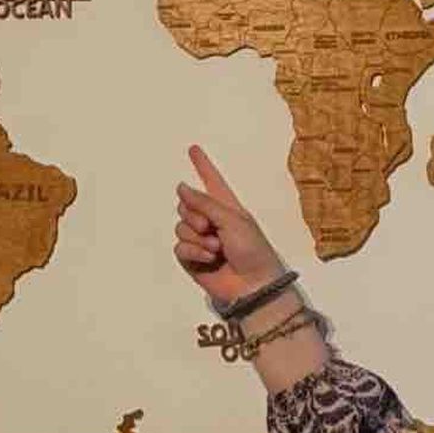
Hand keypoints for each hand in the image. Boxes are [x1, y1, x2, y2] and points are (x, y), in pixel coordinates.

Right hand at [173, 145, 285, 305]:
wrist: (253, 284)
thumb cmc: (253, 250)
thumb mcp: (232, 219)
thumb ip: (205, 202)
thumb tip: (181, 187)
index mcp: (227, 207)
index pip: (212, 181)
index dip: (203, 165)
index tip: (194, 149)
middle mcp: (212, 221)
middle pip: (186, 205)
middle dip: (194, 214)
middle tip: (210, 228)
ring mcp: (201, 240)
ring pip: (180, 227)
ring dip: (197, 237)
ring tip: (217, 249)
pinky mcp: (192, 259)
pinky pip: (180, 247)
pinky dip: (193, 252)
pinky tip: (208, 259)